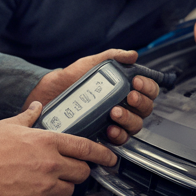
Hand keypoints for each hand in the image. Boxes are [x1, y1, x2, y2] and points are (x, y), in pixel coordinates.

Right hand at [0, 103, 114, 195]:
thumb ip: (28, 118)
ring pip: (68, 189)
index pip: (87, 148)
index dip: (103, 154)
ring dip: (60, 186)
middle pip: (82, 172)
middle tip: (65, 169)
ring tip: (41, 181)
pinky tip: (27, 192)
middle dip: (78, 171)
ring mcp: (45, 187)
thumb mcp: (8, 126)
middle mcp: (51, 164)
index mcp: (48, 142)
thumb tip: (36, 108)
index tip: (111, 157)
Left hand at [24, 49, 159, 144]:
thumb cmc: (69, 80)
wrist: (47, 95)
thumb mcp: (89, 64)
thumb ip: (111, 57)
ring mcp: (114, 122)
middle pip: (145, 110)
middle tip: (128, 97)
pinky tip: (109, 129)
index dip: (147, 87)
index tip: (136, 83)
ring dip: (128, 119)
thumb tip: (132, 55)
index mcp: (123, 88)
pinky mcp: (103, 136)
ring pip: (135, 126)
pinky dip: (118, 136)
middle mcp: (123, 106)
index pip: (148, 90)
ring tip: (114, 112)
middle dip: (139, 103)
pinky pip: (119, 141)